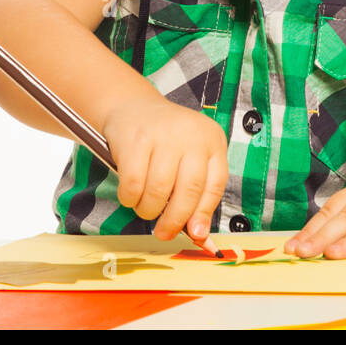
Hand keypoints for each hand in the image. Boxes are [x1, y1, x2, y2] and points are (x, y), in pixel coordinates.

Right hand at [102, 95, 228, 243]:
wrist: (134, 108)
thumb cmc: (166, 141)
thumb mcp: (190, 160)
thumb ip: (197, 195)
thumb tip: (200, 236)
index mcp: (212, 141)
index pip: (215, 185)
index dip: (204, 214)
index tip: (196, 234)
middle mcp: (192, 135)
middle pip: (189, 190)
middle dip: (175, 220)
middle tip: (164, 233)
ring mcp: (164, 135)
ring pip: (159, 190)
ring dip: (149, 210)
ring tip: (145, 208)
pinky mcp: (136, 139)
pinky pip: (133, 183)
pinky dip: (130, 198)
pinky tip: (130, 196)